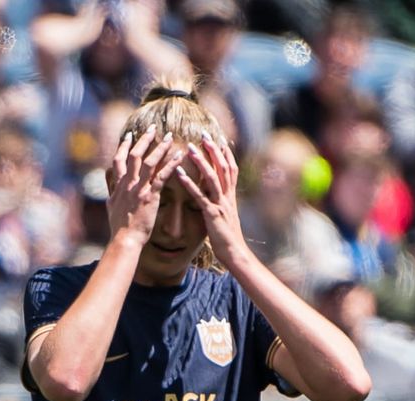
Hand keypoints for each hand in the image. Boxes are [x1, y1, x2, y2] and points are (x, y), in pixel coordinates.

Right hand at [107, 125, 185, 246]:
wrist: (124, 239)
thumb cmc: (119, 227)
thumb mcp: (111, 207)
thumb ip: (112, 194)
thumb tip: (110, 188)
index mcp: (119, 185)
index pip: (119, 160)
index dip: (124, 146)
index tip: (130, 135)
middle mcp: (128, 183)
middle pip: (134, 155)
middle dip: (144, 139)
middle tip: (153, 127)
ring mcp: (138, 189)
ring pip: (149, 162)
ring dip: (159, 147)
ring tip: (169, 136)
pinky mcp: (150, 196)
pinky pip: (161, 176)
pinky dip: (171, 164)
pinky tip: (179, 156)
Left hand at [175, 135, 246, 264]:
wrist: (235, 253)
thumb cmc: (228, 238)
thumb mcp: (227, 216)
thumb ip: (222, 204)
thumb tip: (218, 196)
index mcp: (231, 196)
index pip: (231, 170)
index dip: (226, 154)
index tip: (219, 139)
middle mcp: (227, 197)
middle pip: (223, 168)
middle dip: (214, 150)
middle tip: (204, 134)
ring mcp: (220, 204)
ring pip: (213, 178)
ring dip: (202, 162)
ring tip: (190, 148)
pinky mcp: (212, 214)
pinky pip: (200, 196)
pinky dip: (190, 184)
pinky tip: (179, 174)